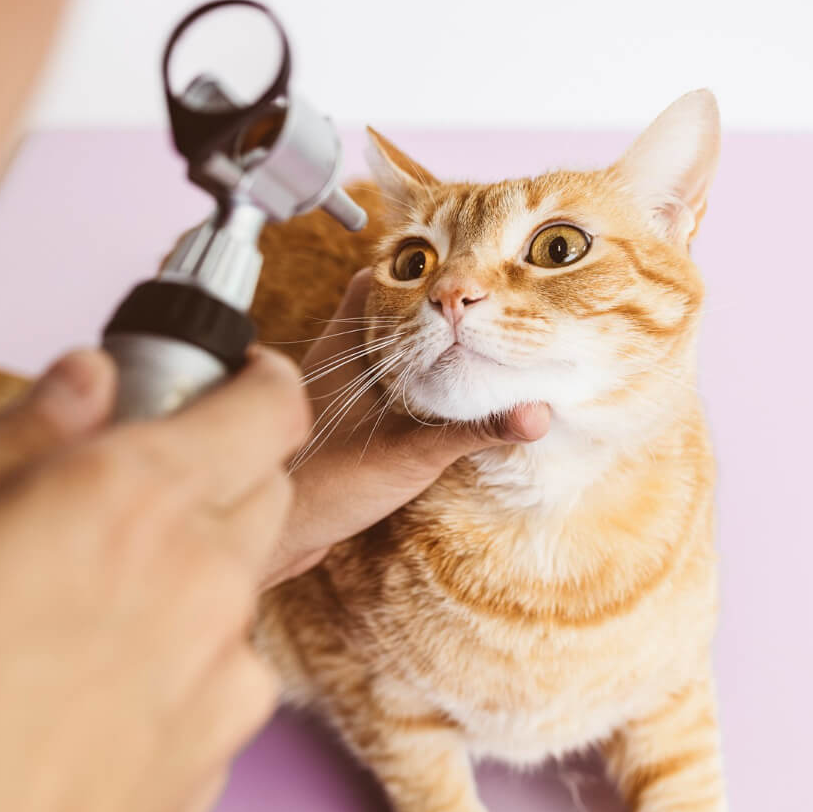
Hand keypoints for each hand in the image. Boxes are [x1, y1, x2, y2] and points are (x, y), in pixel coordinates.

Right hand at [0, 346, 307, 811]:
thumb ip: (21, 442)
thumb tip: (85, 378)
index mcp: (136, 501)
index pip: (267, 407)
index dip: (265, 383)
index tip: (249, 375)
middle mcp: (207, 579)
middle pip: (270, 488)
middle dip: (231, 466)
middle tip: (146, 483)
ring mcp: (225, 674)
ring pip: (244, 582)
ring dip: (202, 565)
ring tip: (94, 603)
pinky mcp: (221, 753)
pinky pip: (225, 671)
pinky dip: (189, 653)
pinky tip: (97, 691)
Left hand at [266, 271, 550, 584]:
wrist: (276, 539)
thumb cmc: (323, 486)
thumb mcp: (409, 454)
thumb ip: (471, 431)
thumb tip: (535, 413)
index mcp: (341, 345)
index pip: (377, 280)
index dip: (418, 272)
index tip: (461, 275)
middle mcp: (335, 360)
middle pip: (386, 313)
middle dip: (429, 311)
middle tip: (478, 309)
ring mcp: (336, 392)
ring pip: (384, 352)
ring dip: (421, 350)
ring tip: (471, 348)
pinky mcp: (341, 424)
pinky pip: (383, 386)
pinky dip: (412, 384)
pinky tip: (442, 401)